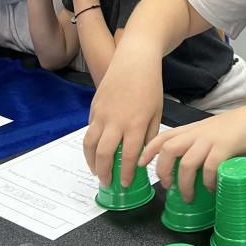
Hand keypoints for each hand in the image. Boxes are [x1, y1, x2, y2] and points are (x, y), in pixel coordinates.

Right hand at [83, 43, 163, 185]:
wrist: (134, 61)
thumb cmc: (150, 86)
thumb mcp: (156, 112)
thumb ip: (149, 136)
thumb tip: (142, 157)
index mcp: (136, 123)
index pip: (128, 156)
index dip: (125, 173)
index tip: (124, 184)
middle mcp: (117, 121)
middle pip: (105, 154)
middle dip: (105, 172)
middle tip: (107, 183)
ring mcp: (103, 114)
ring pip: (90, 144)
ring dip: (91, 162)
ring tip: (96, 172)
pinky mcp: (94, 107)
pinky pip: (89, 131)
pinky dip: (89, 146)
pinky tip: (94, 153)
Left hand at [138, 103, 245, 200]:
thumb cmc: (233, 129)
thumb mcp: (208, 132)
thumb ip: (194, 144)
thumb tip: (182, 168)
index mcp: (190, 130)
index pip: (162, 137)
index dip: (147, 151)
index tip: (140, 164)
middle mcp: (196, 133)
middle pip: (168, 150)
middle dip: (162, 171)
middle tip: (167, 187)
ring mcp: (210, 140)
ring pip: (186, 163)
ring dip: (184, 184)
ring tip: (188, 197)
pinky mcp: (225, 148)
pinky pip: (210, 168)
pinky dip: (207, 182)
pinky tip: (210, 189)